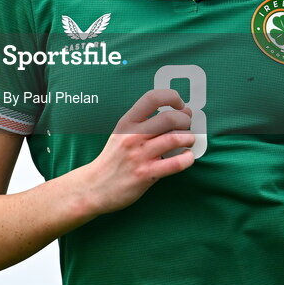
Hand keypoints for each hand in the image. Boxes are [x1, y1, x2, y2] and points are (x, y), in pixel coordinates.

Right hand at [84, 89, 194, 214]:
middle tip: (187, 126)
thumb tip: (175, 115)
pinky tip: (187, 157)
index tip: (179, 105)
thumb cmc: (112, 160)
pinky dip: (188, 158)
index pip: (152, 98)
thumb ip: (142, 124)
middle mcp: (133, 136)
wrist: (94, 187)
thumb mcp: (121, 134)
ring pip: (175, 138)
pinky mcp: (146, 174)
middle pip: (169, 118)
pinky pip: (176, 163)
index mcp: (127, 123)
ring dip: (189, 138)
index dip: (172, 97)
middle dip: (185, 120)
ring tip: (188, 141)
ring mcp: (140, 155)